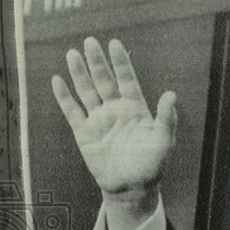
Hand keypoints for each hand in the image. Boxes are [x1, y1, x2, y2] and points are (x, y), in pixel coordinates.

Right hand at [52, 37, 176, 204]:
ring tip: (72, 53)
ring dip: (79, 73)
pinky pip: (72, 111)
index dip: (121, 63)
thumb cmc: (152, 165)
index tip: (114, 44)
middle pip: (104, 80)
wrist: (132, 188)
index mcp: (136, 108)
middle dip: (97, 62)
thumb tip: (171, 94)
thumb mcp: (163, 141)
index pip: (127, 80)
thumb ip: (167, 118)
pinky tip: (57, 80)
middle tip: (90, 41)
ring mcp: (99, 120)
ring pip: (86, 91)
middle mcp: (116, 110)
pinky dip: (64, 96)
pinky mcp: (84, 133)